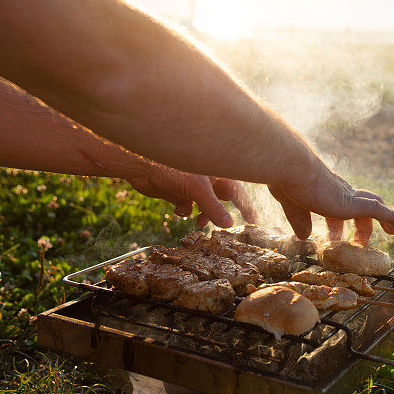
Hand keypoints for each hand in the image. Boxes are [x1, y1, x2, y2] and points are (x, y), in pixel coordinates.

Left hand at [127, 165, 255, 227]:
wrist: (140, 166)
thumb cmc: (172, 169)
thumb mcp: (198, 190)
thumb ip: (214, 208)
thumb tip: (229, 225)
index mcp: (216, 172)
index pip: (237, 191)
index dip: (246, 206)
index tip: (253, 221)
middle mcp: (206, 179)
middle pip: (221, 199)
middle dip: (221, 212)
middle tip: (225, 227)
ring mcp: (190, 186)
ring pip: (204, 205)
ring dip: (203, 215)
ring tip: (199, 222)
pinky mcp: (176, 193)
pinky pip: (187, 207)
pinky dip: (185, 211)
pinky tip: (179, 209)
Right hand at [268, 163, 393, 244]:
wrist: (293, 169)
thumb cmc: (288, 182)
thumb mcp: (293, 205)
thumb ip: (299, 219)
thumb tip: (304, 236)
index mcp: (325, 190)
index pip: (336, 206)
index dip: (337, 222)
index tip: (336, 235)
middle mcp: (339, 191)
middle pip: (359, 205)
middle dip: (363, 223)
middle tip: (362, 240)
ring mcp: (348, 196)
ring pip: (373, 205)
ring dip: (384, 219)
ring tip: (393, 231)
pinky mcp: (353, 203)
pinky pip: (379, 210)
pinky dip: (391, 217)